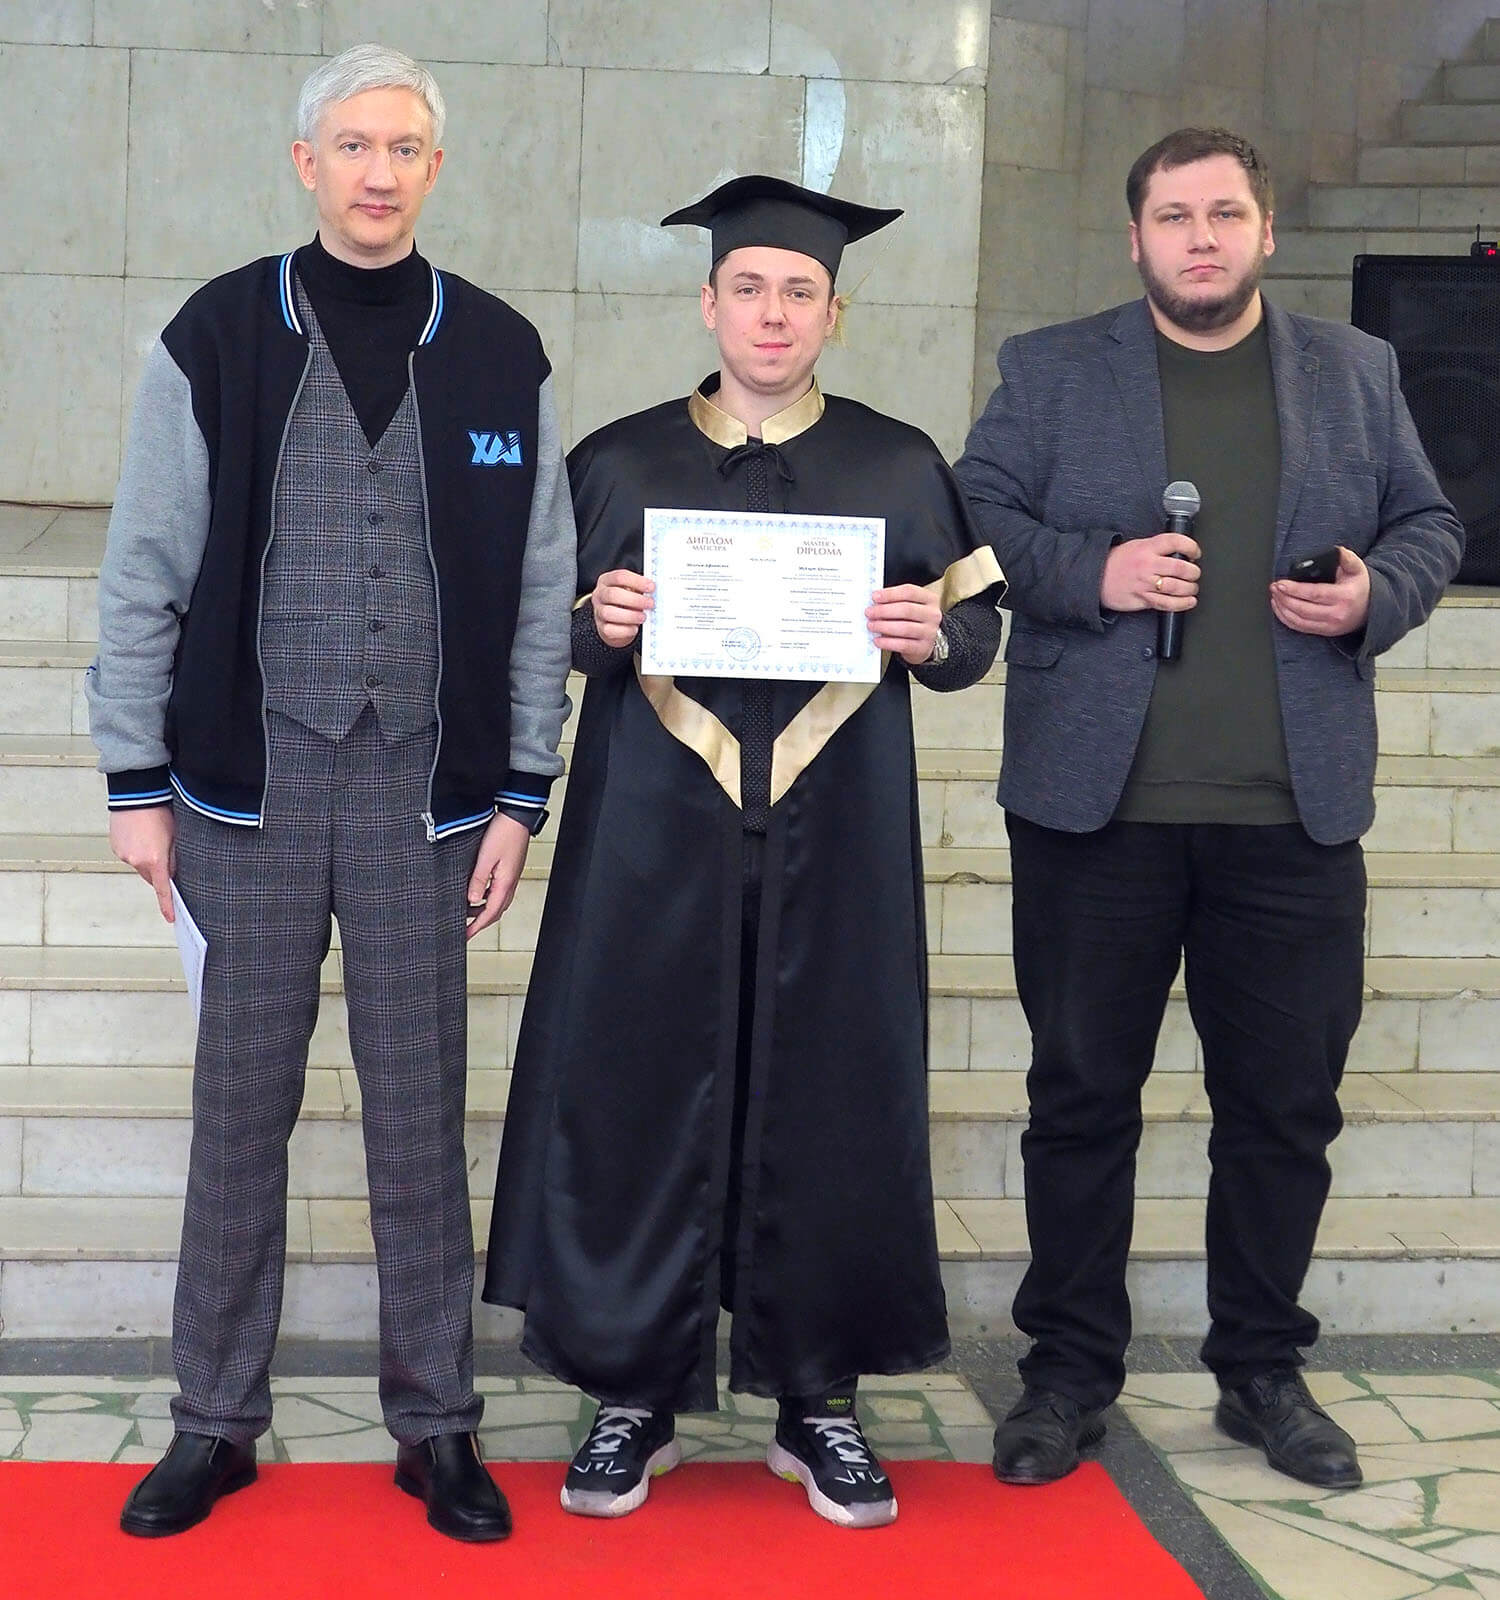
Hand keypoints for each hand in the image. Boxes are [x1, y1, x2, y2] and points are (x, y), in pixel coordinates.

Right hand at [108, 806, 175, 921]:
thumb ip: (175, 857)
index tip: (170, 917)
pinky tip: (141, 835)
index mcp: (155, 860)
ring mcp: (124, 855)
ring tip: (152, 837)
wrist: (136, 794)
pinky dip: (137, 850)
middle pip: (151, 877)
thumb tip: (173, 871)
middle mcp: (137, 861)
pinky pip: (130, 855)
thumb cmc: (159, 810)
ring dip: (147, 858)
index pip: (163, 889)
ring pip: (140, 866)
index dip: (167, 904)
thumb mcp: (176, 835)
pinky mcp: (116, 847)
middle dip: (159, 871)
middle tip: (166, 852)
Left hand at [465, 811, 530, 940]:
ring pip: (497, 902)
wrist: (516, 816)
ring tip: (468, 913)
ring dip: (484, 911)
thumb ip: (479, 880)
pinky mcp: (508, 869)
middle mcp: (510, 882)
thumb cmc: (504, 833)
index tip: (465, 935)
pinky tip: (479, 894)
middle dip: (480, 923)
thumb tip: (472, 900)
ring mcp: (510, 876)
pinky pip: (498, 891)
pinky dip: (488, 898)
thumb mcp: (486, 858)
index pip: (490, 913)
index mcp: (505, 883)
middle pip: (496, 912)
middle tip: (466, 929)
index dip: (476, 927)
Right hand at [590, 568, 654, 647]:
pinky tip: (634, 628)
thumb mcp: (631, 591)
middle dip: (635, 599)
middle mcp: (600, 595)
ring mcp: (598, 612)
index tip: (651, 587)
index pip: (619, 577)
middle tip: (650, 604)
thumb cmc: (626, 603)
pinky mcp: (602, 628)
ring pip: (609, 613)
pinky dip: (625, 630)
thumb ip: (640, 589)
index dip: (637, 581)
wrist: (616, 623)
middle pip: (613, 594)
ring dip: (630, 615)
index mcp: (607, 581)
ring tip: (643, 617)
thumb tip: (654, 591)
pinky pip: (611, 630)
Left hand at [867, 583, 942, 664]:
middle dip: (884, 610)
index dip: (890, 594)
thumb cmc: (913, 620)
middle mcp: (932, 615)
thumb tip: (875, 602)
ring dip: (884, 626)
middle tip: (869, 612)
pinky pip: (903, 645)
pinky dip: (888, 642)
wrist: (924, 642)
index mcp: (929, 599)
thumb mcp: (910, 606)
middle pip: (906, 609)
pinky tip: (878, 640)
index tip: (875, 597)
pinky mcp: (923, 648)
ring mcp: (930, 632)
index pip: (910, 592)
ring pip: (905, 628)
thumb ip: (895, 601)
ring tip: (871, 625)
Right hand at [1101, 532, 1200, 612]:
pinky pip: (1167, 604)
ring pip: (1177, 588)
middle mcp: (1147, 565)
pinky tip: (1188, 601)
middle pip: (1180, 568)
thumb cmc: (1117, 562)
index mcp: (1147, 548)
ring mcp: (1145, 583)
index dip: (1191, 547)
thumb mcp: (1137, 545)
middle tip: (1194, 573)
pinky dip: (1182, 604)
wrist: (1095, 577)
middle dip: (1194, 572)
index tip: (1195, 553)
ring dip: (1190, 589)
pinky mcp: (1143, 599)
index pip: (1175, 542)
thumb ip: (1158, 548)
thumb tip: (1181, 553)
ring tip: (1191, 588)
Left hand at [1270, 546, 1370, 636]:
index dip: (1294, 589)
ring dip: (1282, 609)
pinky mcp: (1324, 632)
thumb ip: (1347, 559)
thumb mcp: (1357, 569)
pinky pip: (1300, 628)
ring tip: (1275, 596)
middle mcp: (1336, 614)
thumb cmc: (1360, 587)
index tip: (1280, 583)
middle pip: (1302, 609)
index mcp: (1344, 596)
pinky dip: (1286, 619)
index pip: (1314, 594)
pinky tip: (1279, 608)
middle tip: (1274, 588)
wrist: (1371, 609)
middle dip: (1284, 598)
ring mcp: (1330, 626)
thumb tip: (1337, 550)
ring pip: (1299, 620)